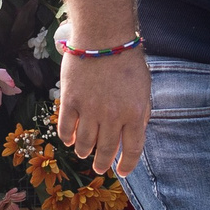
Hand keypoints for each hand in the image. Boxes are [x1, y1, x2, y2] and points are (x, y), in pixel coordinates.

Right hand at [56, 46, 148, 177]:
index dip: (127, 164)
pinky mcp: (70, 101)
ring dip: (84, 152)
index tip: (122, 172)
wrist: (103, 37)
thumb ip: (140, 112)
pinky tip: (69, 140)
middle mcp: (113, 116)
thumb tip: (134, 133)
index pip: (132, 149)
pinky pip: (66, 128)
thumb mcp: (143, 88)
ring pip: (84, 143)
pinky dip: (67, 138)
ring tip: (84, 153)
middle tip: (99, 168)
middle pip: (106, 150)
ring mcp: (90, 110)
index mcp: (135, 114)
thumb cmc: (127, 60)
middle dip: (103, 164)